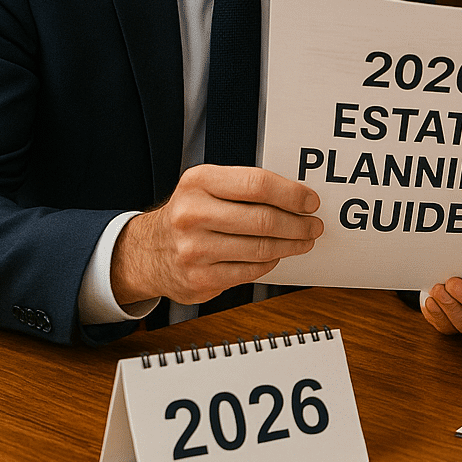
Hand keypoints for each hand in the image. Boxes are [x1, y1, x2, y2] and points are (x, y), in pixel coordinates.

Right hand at [111, 164, 322, 305]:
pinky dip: (270, 262)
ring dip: (292, 245)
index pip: (258, 184)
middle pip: (264, 219)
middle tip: (313, 225)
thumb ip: (246, 187)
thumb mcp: (208, 187)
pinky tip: (275, 255)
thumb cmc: (190, 214)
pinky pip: (252, 270)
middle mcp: (192, 214)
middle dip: (298, 224)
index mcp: (198, 182)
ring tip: (303, 240)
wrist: (147, 253)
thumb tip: (298, 197)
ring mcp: (194, 249)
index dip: (292, 194)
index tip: (311, 201)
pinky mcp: (200, 278)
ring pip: (262, 248)